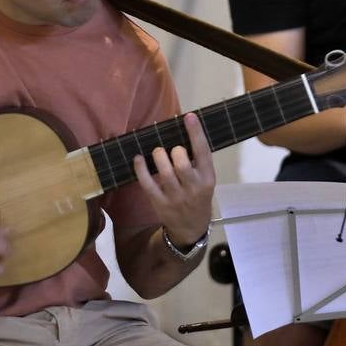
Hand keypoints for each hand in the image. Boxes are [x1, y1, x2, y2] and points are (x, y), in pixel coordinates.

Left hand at [131, 113, 213, 246]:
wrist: (191, 229)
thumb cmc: (198, 197)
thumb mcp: (205, 181)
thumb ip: (197, 162)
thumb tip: (181, 134)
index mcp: (207, 179)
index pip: (203, 152)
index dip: (196, 133)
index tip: (189, 116)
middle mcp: (193, 188)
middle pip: (182, 162)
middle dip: (175, 150)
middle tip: (172, 149)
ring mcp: (176, 197)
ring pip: (165, 171)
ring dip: (158, 156)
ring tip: (158, 152)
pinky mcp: (160, 203)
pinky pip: (147, 183)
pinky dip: (141, 169)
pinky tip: (138, 158)